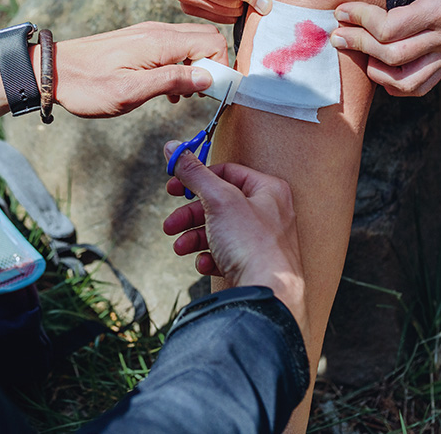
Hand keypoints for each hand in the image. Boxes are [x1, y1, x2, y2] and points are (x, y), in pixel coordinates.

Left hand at [51, 22, 227, 117]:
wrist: (53, 71)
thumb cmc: (88, 85)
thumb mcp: (130, 91)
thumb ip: (172, 81)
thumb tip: (208, 78)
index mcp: (159, 42)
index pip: (212, 41)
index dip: (221, 67)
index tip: (214, 93)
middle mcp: (157, 31)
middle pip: (205, 38)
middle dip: (212, 65)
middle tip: (200, 95)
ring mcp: (148, 34)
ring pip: (190, 43)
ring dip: (196, 68)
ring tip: (182, 96)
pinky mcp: (140, 41)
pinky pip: (173, 47)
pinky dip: (180, 66)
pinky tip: (167, 90)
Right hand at [162, 142, 304, 326]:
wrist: (267, 292)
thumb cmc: (252, 243)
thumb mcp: (218, 199)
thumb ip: (194, 173)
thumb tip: (173, 148)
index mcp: (268, 190)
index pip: (227, 172)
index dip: (197, 178)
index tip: (173, 187)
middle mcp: (270, 213)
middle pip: (220, 204)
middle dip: (190, 216)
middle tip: (170, 224)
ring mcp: (264, 241)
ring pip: (220, 231)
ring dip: (195, 238)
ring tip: (180, 248)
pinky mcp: (256, 265)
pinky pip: (227, 255)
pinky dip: (211, 258)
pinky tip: (204, 264)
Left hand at [330, 0, 440, 95]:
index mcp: (440, 7)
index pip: (390, 28)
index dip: (360, 20)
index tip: (342, 10)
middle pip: (392, 56)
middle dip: (359, 45)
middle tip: (339, 34)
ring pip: (405, 80)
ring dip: (375, 71)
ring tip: (358, 52)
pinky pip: (419, 87)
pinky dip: (395, 85)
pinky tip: (379, 67)